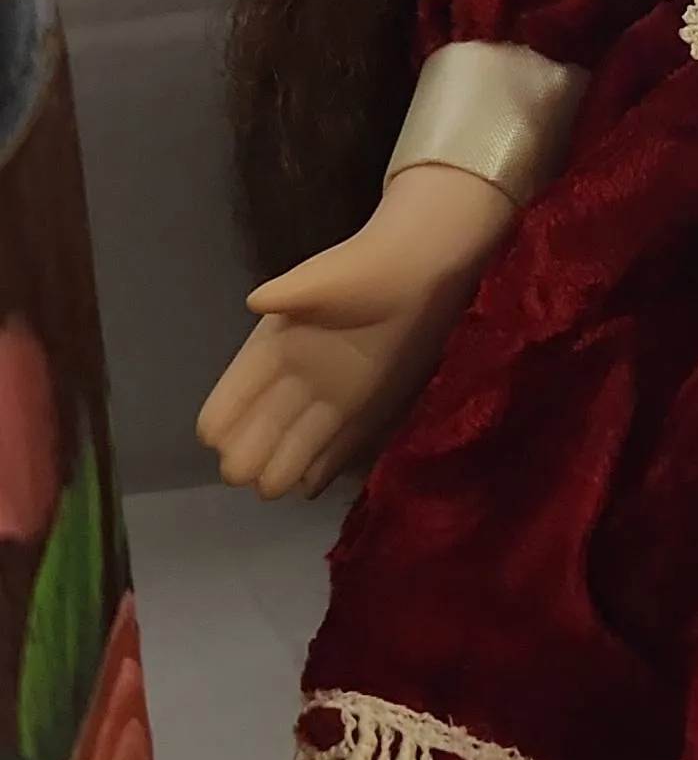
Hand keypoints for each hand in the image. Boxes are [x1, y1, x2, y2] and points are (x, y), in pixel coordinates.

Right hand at [196, 164, 516, 500]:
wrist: (420, 272)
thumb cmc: (364, 269)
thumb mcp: (323, 276)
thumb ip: (292, 291)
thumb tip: (256, 300)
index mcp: (273, 347)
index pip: (235, 389)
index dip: (223, 413)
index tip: (214, 439)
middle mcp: (296, 378)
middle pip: (261, 424)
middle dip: (248, 451)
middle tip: (241, 476)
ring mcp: (331, 396)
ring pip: (297, 440)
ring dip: (282, 465)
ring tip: (270, 490)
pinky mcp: (369, 408)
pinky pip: (339, 444)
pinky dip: (325, 465)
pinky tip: (309, 487)